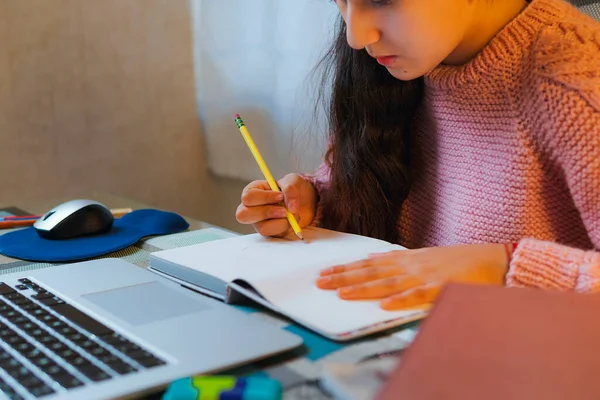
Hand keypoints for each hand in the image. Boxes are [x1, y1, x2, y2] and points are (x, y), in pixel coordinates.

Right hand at [235, 173, 316, 237]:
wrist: (306, 201)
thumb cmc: (293, 189)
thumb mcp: (293, 181)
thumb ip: (290, 189)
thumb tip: (291, 208)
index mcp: (253, 191)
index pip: (248, 197)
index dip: (264, 198)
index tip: (281, 196)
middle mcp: (252, 208)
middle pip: (243, 215)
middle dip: (267, 213)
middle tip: (284, 210)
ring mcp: (259, 222)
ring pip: (261, 228)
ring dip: (281, 222)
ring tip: (291, 215)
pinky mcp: (270, 232)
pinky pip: (274, 235)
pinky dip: (286, 228)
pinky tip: (290, 221)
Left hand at [316, 244, 507, 309]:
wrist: (492, 259)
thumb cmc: (457, 260)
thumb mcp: (422, 256)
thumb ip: (397, 259)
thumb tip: (372, 258)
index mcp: (406, 259)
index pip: (369, 265)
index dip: (346, 269)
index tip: (324, 272)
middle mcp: (410, 265)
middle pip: (371, 272)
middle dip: (344, 277)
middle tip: (320, 282)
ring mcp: (424, 275)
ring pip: (388, 283)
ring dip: (363, 288)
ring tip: (341, 293)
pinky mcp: (441, 287)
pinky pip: (418, 295)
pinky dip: (401, 300)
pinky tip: (384, 305)